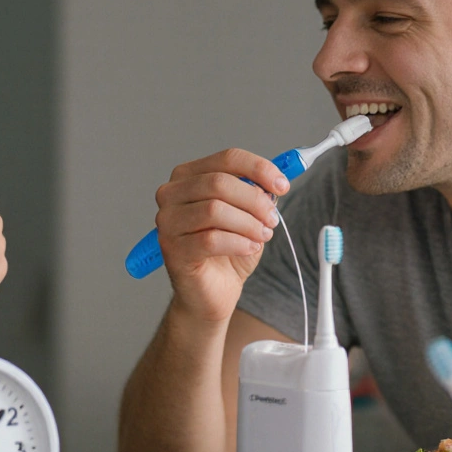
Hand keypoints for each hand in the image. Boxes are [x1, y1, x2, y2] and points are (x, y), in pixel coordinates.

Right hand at [153, 149, 287, 322]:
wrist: (212, 292)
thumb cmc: (227, 251)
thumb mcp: (247, 216)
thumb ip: (256, 194)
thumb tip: (271, 184)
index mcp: (188, 176)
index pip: (227, 159)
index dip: (259, 169)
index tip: (282, 185)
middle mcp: (171, 194)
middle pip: (220, 182)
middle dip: (255, 201)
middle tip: (272, 219)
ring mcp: (168, 221)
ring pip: (214, 210)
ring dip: (248, 223)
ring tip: (262, 236)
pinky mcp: (172, 249)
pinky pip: (210, 239)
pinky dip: (238, 243)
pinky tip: (249, 248)